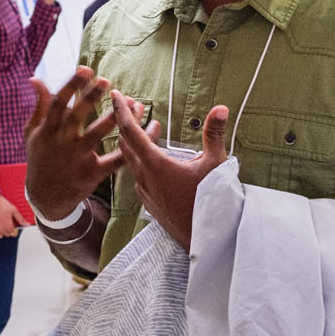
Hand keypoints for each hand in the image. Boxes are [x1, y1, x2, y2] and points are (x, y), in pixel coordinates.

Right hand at [0, 193, 21, 237]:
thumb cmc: (1, 203)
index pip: (13, 234)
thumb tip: (27, 225)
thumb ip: (20, 219)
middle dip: (7, 229)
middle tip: (5, 221)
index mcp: (8, 225)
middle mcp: (0, 229)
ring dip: (0, 231)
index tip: (12, 225)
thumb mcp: (13, 210)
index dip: (13, 229)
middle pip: (6, 234)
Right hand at [22, 67, 132, 218]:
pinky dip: (129, 148)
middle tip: (107, 81)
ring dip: (114, 118)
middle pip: (78, 116)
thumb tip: (36, 79)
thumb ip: (40, 106)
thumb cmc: (41, 158)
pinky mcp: (92, 173)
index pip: (59, 103)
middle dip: (92, 97)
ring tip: (131, 102)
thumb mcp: (33, 133)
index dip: (72, 85)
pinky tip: (143, 132)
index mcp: (47, 130)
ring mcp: (77, 159)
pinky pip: (114, 160)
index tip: (85, 69)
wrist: (45, 196)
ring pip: (98, 136)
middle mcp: (61, 143)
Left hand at [118, 100, 230, 248]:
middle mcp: (144, 177)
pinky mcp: (149, 201)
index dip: (121, 110)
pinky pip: (139, 173)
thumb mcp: (215, 165)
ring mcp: (145, 190)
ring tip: (151, 124)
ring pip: (132, 159)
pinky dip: (143, 157)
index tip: (114, 94)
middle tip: (134, 103)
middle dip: (128, 120)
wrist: (206, 241)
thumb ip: (213, 135)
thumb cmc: (211, 203)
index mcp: (155, 165)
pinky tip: (156, 154)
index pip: (130, 131)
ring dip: (138, 140)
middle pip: (126, 143)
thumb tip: (219, 108)